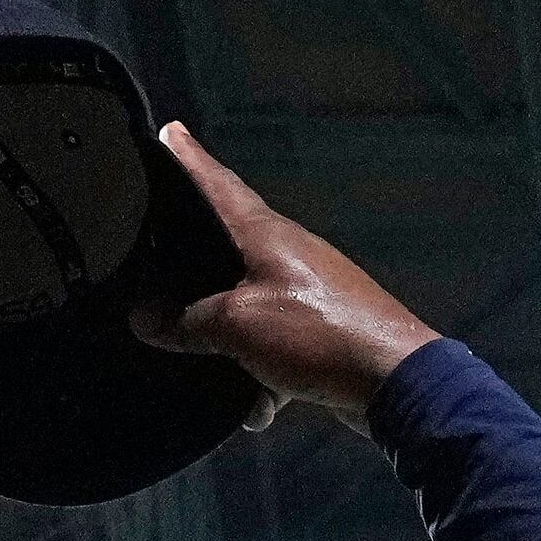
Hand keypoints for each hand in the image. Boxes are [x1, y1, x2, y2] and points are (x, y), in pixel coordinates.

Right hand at [129, 122, 438, 427]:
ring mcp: (309, 293)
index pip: (218, 184)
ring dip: (227, 337)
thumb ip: (187, 321)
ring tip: (200, 360)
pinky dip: (263, 378)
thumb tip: (146, 319)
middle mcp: (289, 255)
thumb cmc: (320, 335)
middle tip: (159, 247)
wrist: (394, 383)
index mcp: (266, 233)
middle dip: (194, 254)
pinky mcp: (323, 333)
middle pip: (229, 244)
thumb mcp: (238, 325)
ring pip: (249, 305)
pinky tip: (257, 408)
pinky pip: (277, 350)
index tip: (170, 131)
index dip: (190, 159)